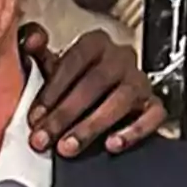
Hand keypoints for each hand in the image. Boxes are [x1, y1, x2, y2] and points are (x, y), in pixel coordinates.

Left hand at [20, 23, 165, 157]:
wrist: (99, 98)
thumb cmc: (73, 80)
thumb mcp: (51, 65)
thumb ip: (35, 50)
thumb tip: (32, 40)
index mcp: (94, 43)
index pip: (73, 62)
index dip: (52, 91)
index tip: (35, 117)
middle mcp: (120, 58)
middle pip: (95, 83)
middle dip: (65, 114)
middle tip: (45, 138)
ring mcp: (140, 80)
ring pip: (121, 100)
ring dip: (92, 126)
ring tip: (69, 147)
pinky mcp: (154, 104)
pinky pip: (153, 116)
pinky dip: (133, 131)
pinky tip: (112, 144)